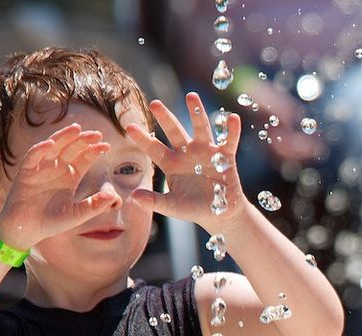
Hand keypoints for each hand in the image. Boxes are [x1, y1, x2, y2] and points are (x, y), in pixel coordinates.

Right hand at [0, 124, 114, 248]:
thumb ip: (94, 206)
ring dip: (63, 137)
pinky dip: (40, 150)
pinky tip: (50, 144)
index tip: (106, 146)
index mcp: (71, 176)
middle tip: (97, 134)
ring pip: (53, 147)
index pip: (84, 158)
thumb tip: (114, 198)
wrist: (26, 230)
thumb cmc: (52, 222)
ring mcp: (41, 168)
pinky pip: (32, 157)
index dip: (94, 151)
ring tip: (76, 129)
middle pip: (72, 149)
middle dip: (83, 140)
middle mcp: (57, 169)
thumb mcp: (77, 215)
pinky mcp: (25, 172)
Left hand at [125, 92, 247, 233]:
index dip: (143, 138)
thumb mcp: (173, 206)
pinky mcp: (226, 157)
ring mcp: (206, 153)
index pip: (154, 148)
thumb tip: (133, 197)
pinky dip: (232, 130)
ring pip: (200, 129)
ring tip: (191, 96)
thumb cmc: (195, 209)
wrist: (221, 213)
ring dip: (197, 112)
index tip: (129, 126)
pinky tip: (232, 118)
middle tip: (154, 103)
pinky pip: (229, 141)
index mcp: (172, 164)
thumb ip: (155, 201)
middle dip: (166, 117)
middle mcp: (187, 153)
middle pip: (175, 131)